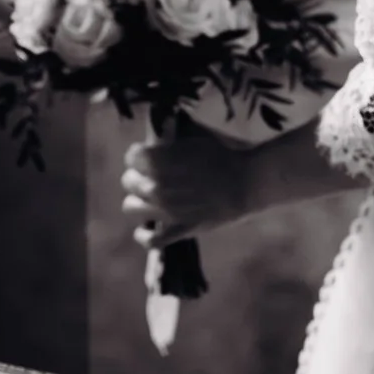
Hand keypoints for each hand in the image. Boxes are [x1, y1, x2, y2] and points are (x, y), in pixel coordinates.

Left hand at [122, 118, 252, 248]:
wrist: (246, 182)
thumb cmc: (222, 156)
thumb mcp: (194, 138)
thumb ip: (171, 138)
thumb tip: (158, 133)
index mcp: (158, 161)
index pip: (131, 156)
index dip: (139, 154)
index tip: (147, 155)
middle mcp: (156, 186)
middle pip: (128, 181)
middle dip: (137, 175)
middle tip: (150, 175)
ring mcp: (166, 210)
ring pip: (131, 207)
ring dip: (137, 200)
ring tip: (148, 198)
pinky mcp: (179, 229)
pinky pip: (151, 240)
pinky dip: (143, 236)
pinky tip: (143, 230)